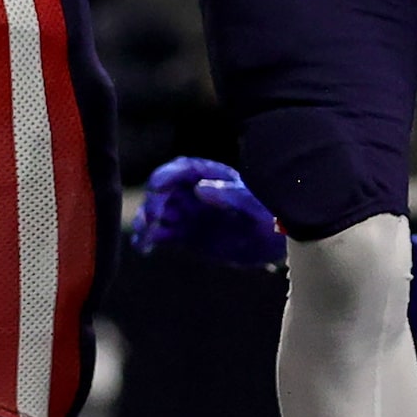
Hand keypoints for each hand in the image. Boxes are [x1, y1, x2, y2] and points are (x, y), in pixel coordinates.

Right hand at [130, 156, 283, 268]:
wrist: (275, 241)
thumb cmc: (268, 213)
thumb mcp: (253, 203)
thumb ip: (229, 195)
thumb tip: (200, 187)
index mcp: (210, 176)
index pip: (181, 169)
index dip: (166, 175)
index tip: (156, 187)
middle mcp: (194, 192)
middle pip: (164, 191)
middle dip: (153, 202)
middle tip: (151, 220)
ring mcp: (189, 214)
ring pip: (158, 213)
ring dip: (146, 222)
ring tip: (142, 236)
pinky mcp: (186, 235)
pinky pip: (162, 234)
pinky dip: (150, 239)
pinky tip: (144, 246)